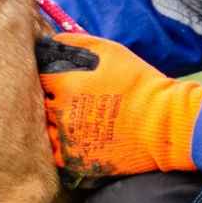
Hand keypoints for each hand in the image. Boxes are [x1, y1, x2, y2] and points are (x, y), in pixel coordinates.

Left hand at [36, 32, 201, 177]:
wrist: (163, 124)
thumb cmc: (139, 83)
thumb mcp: (111, 51)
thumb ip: (76, 42)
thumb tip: (52, 42)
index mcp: (65, 83)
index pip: (39, 76)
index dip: (48, 75)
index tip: (59, 77)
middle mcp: (60, 111)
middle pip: (38, 103)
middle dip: (50, 98)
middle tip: (68, 98)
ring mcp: (66, 138)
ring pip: (43, 128)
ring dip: (52, 122)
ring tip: (72, 118)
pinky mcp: (75, 160)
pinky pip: (53, 153)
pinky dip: (58, 145)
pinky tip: (73, 137)